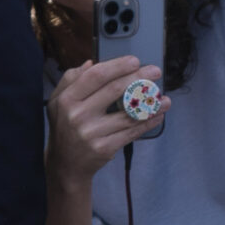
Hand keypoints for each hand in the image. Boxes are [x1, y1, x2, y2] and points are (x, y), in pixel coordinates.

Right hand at [46, 56, 160, 184]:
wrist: (65, 164)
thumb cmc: (65, 126)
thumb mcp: (58, 101)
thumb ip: (71, 79)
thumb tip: (91, 63)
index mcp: (67, 99)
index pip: (95, 76)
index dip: (117, 67)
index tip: (135, 61)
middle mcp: (77, 115)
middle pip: (115, 90)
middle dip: (140, 78)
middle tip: (156, 72)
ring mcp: (91, 133)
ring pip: (129, 114)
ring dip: (151, 104)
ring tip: (165, 98)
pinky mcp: (104, 148)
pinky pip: (132, 132)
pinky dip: (148, 122)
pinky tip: (159, 115)